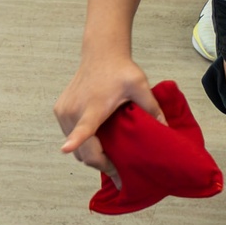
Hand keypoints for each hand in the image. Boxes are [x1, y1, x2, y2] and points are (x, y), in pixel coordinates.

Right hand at [54, 57, 163, 188]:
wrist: (101, 53)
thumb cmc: (121, 70)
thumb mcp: (140, 85)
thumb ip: (152, 107)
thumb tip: (166, 128)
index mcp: (94, 107)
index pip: (84, 125)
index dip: (75, 139)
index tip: (66, 148)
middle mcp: (74, 110)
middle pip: (83, 151)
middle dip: (101, 164)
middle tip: (119, 171)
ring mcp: (64, 112)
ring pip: (76, 148)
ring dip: (91, 155)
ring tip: (110, 156)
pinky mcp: (59, 110)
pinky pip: (69, 135)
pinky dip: (81, 144)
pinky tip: (97, 140)